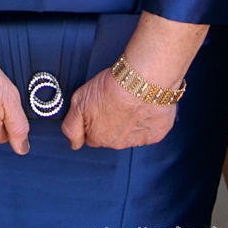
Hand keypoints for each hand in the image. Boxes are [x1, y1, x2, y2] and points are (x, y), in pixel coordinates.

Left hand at [61, 70, 176, 149]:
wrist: (142, 82)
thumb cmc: (111, 87)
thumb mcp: (78, 102)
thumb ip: (72, 127)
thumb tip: (73, 144)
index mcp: (98, 137)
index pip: (91, 137)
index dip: (93, 121)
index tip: (98, 109)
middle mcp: (117, 144)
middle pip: (110, 137)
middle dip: (110, 124)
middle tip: (113, 103)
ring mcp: (137, 140)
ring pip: (129, 136)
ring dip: (128, 124)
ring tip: (130, 104)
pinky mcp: (155, 134)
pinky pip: (148, 132)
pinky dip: (146, 123)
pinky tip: (144, 108)